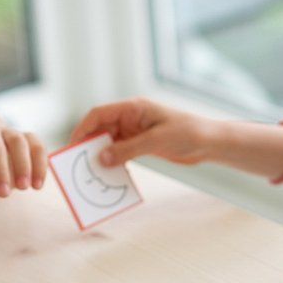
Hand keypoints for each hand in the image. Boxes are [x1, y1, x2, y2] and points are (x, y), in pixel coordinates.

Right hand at [69, 99, 218, 166]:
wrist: (210, 142)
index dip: (83, 128)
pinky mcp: (139, 145)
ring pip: (108, 143)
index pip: (99, 114)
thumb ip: (128, 149)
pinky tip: (108, 174)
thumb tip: (102, 159)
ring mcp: (134, 132)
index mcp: (133, 108)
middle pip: (99, 129)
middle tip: (76, 163)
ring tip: (90, 172)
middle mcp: (130, 118)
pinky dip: (112, 163)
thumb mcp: (156, 140)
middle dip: (87, 145)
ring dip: (99, 156)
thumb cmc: (188, 132)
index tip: (72, 146)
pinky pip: (119, 153)